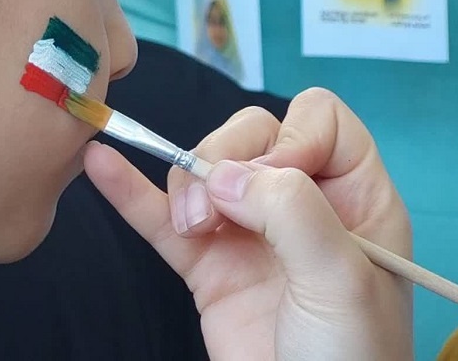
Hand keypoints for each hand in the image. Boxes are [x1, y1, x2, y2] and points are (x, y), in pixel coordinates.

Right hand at [84, 87, 412, 360]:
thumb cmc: (351, 359)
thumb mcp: (342, 281)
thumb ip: (292, 212)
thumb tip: (224, 175)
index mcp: (355, 196)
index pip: (318, 120)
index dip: (291, 137)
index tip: (274, 181)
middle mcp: (301, 203)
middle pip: (251, 135)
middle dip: (224, 161)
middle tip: (217, 216)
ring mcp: (248, 232)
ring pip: (204, 169)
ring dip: (186, 188)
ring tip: (192, 233)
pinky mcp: (205, 264)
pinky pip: (159, 216)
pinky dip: (129, 189)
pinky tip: (102, 163)